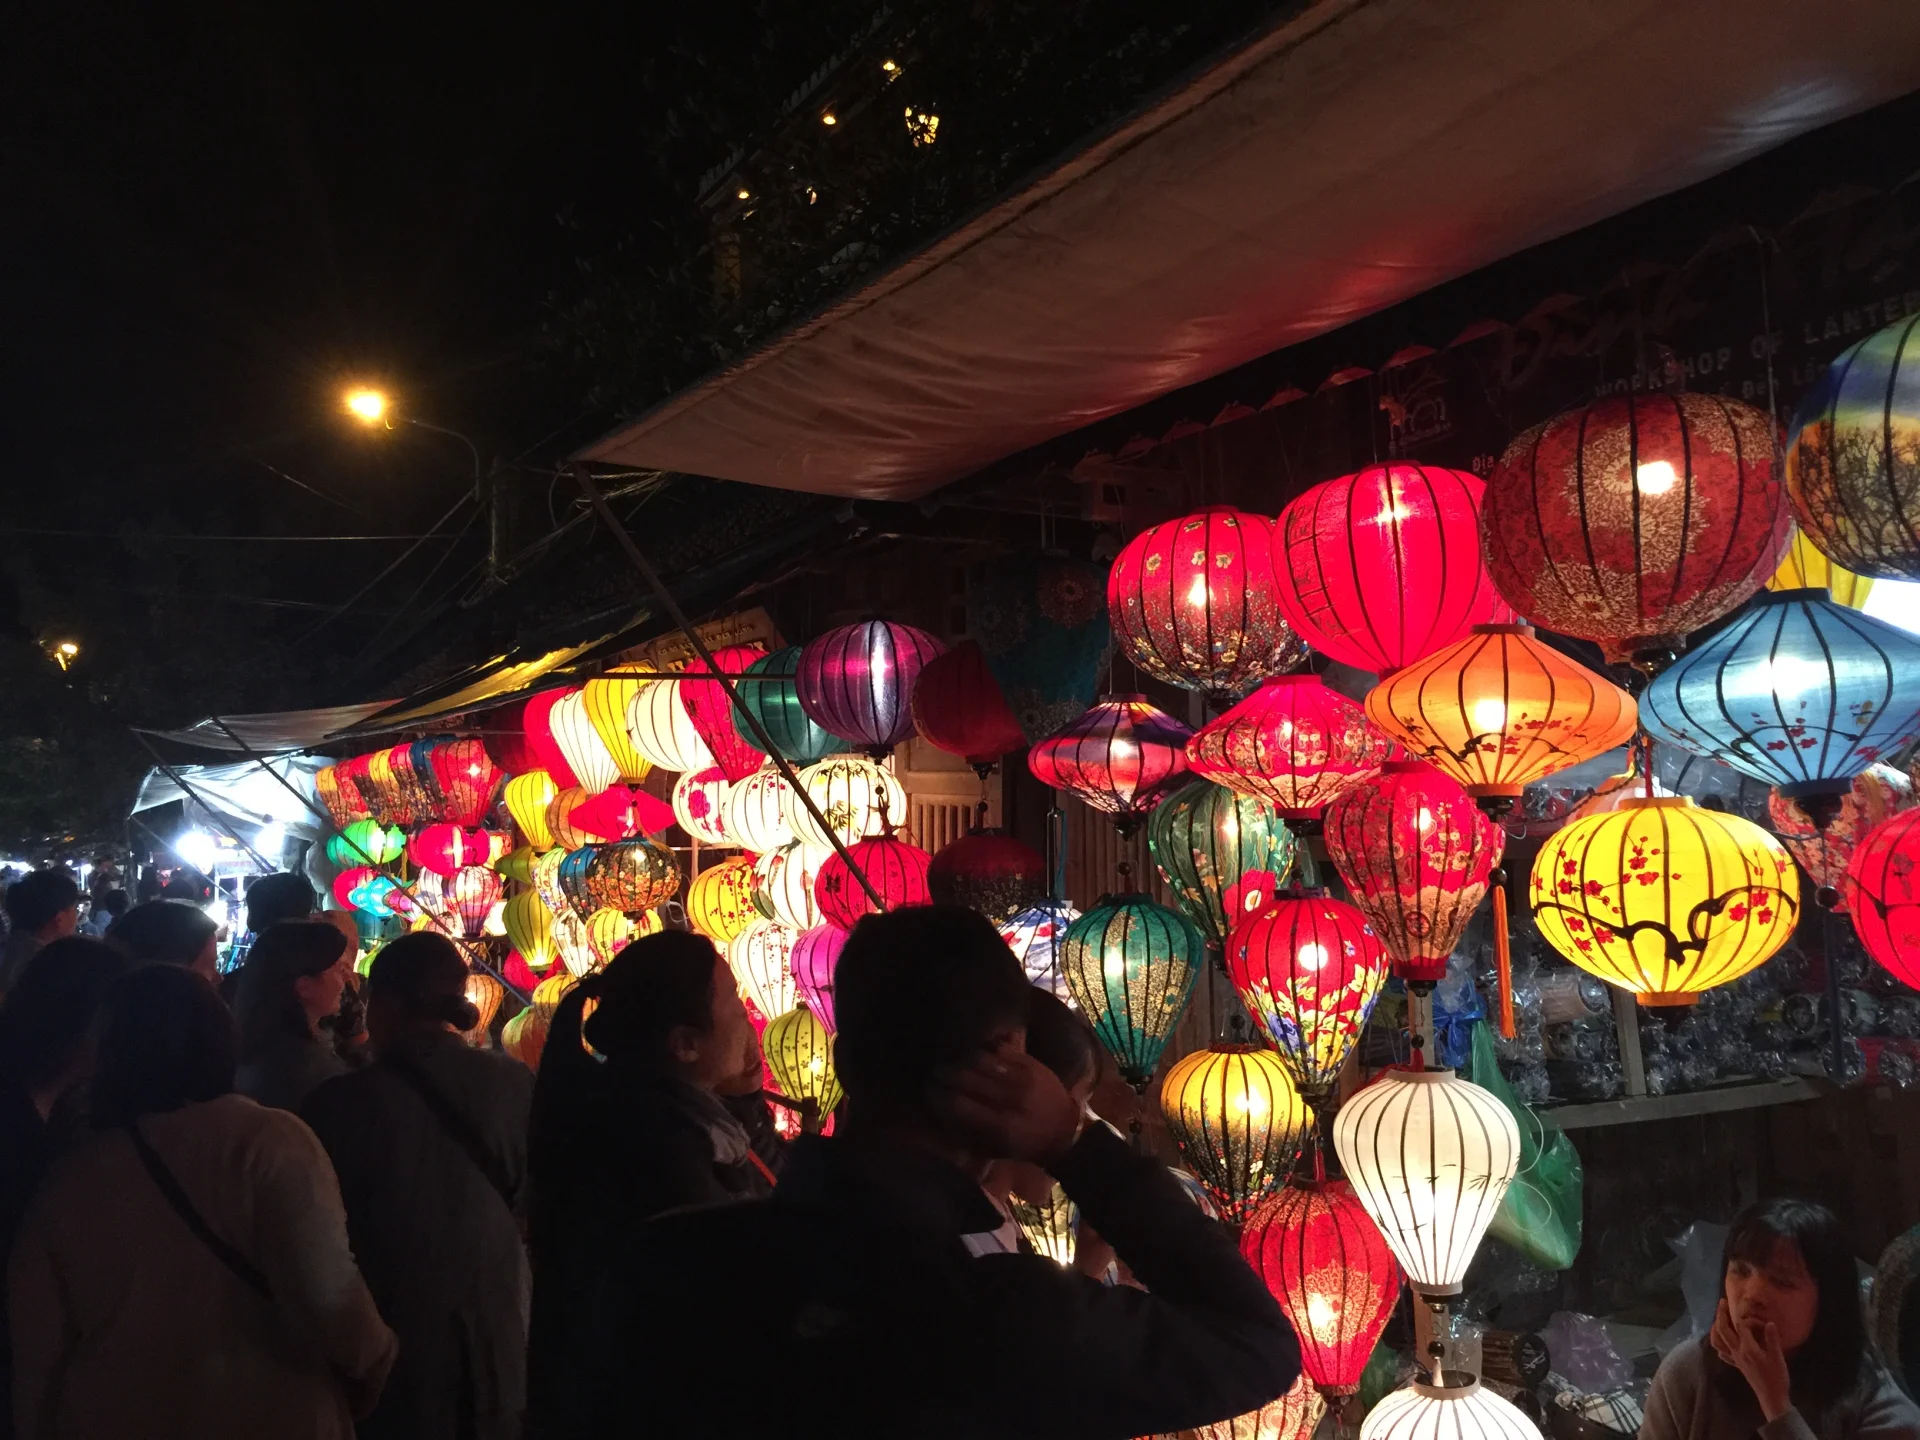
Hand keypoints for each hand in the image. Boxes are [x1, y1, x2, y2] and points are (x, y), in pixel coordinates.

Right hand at [933, 1047, 1082, 1165]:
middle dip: (945, 1074)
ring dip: (962, 1059)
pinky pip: (1001, 1050)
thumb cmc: (1027, 1144)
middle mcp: (1010, 1099)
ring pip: (982, 1060)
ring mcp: (1023, 1078)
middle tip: (934, 1073)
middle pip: (967, 1078)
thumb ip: (969, 1134)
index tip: (928, 1092)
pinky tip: (974, 1052)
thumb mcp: (997, 1150)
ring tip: (951, 1060)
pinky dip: (984, 1050)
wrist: (1067, 1130)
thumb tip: (942, 1115)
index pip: (959, 1105)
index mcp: (1001, 1125)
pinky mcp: (1032, 1064)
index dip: (938, 1096)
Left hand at [1710, 1299, 1791, 1419]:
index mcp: (1747, 1348)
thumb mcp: (1777, 1357)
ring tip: (1718, 1318)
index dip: (1747, 1319)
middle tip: (1722, 1302)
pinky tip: (1722, 1340)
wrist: (1772, 1397)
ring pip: (1717, 1341)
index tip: (1756, 1317)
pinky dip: (1719, 1344)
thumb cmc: (1777, 1377)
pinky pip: (1722, 1353)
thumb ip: (1772, 1339)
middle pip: (1723, 1330)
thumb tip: (1769, 1322)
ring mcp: (1734, 1359)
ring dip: (1715, 1328)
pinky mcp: (1736, 1365)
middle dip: (1720, 1314)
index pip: (1741, 1326)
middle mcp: (1737, 1352)